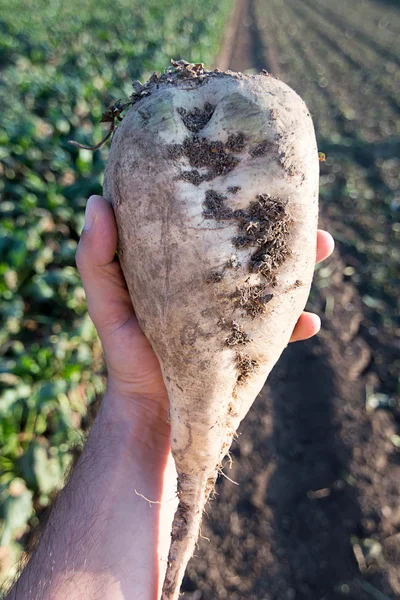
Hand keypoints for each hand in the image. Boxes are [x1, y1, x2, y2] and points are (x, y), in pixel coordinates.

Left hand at [76, 196, 333, 405]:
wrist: (151, 403)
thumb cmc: (122, 345)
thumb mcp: (103, 298)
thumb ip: (95, 256)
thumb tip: (96, 199)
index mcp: (182, 261)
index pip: (208, 220)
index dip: (226, 195)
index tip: (243, 167)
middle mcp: (213, 280)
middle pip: (251, 243)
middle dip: (279, 223)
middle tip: (301, 203)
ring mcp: (234, 308)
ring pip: (275, 277)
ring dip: (301, 263)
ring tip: (323, 245)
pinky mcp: (248, 339)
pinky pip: (280, 327)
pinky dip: (297, 323)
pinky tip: (310, 321)